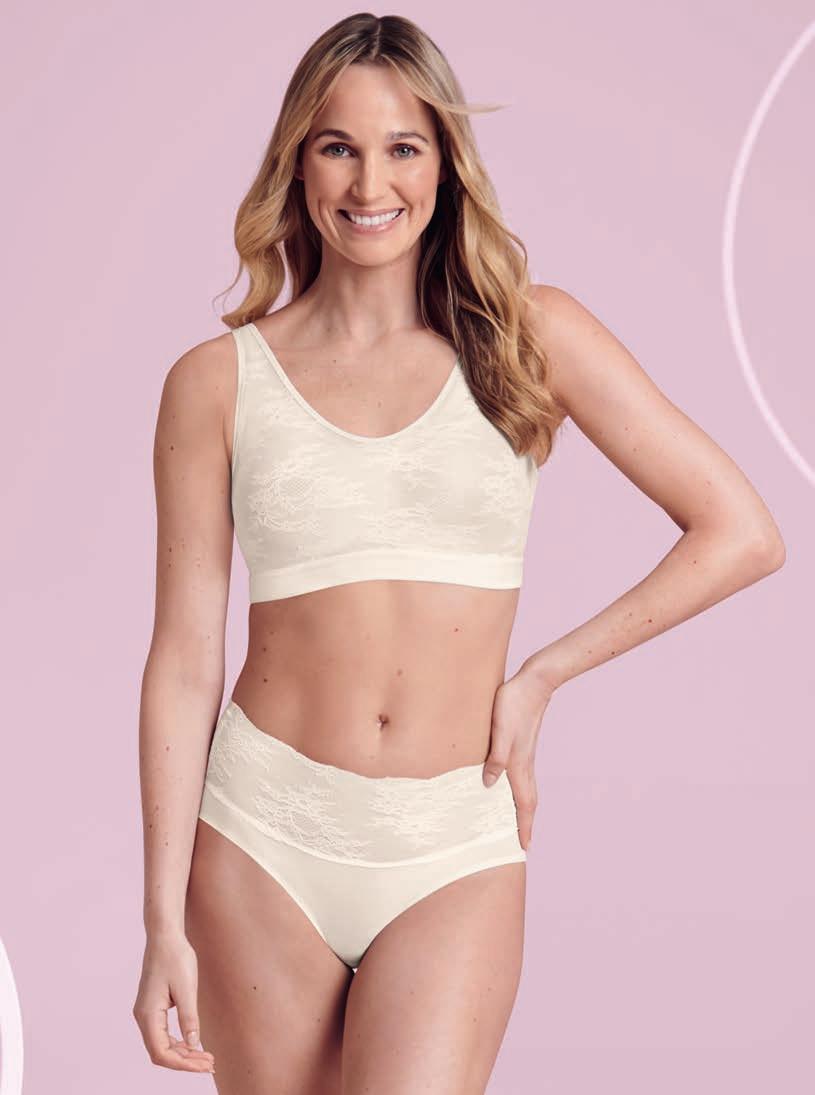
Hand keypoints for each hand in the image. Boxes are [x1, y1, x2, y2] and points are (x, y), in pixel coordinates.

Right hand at [132, 929, 214, 1074]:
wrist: (166, 936)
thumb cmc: (175, 957)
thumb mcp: (187, 988)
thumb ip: (189, 1018)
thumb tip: (193, 1044)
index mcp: (148, 1014)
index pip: (161, 1052)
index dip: (183, 1064)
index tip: (204, 1065)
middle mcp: (143, 1017)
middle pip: (161, 1052)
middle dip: (185, 1062)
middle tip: (210, 1064)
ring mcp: (147, 1012)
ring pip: (162, 1044)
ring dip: (183, 1053)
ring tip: (206, 1057)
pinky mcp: (153, 1007)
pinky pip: (163, 1033)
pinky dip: (178, 1041)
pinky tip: (194, 1043)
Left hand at [482, 661, 556, 849]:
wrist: (534, 682)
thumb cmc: (514, 703)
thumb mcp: (501, 730)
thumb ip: (495, 757)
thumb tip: (489, 785)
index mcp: (520, 764)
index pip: (524, 804)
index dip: (524, 827)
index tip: (524, 848)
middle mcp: (525, 764)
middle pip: (528, 802)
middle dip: (525, 824)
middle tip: (522, 843)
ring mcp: (525, 755)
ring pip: (525, 789)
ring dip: (521, 809)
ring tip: (514, 822)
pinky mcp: (522, 745)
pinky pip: (520, 777)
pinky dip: (517, 790)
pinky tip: (506, 786)